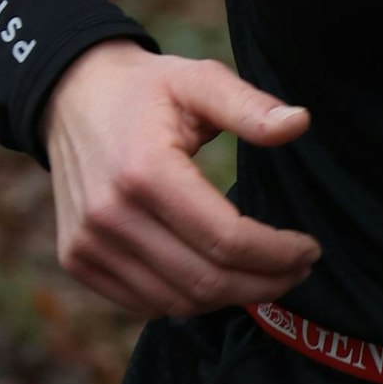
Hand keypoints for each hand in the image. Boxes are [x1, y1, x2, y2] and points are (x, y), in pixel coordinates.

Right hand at [42, 39, 321, 318]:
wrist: (72, 97)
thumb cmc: (148, 89)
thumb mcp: (200, 80)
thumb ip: (250, 106)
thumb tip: (299, 123)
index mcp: (145, 171)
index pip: (225, 239)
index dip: (276, 253)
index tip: (310, 248)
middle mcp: (109, 216)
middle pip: (205, 280)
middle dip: (264, 282)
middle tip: (300, 270)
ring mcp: (87, 245)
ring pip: (176, 301)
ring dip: (230, 297)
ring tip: (268, 276)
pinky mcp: (77, 261)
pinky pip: (144, 303)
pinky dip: (188, 300)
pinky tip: (220, 279)